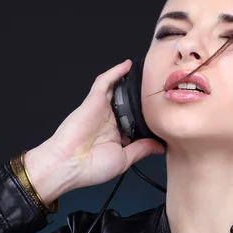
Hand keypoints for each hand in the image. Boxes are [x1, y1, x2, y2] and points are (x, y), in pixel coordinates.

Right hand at [24, 59, 164, 201]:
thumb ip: (142, 149)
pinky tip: (127, 65)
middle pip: (129, 104)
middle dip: (142, 97)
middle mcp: (110, 121)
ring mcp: (102, 109)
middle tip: (158, 89)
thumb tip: (160, 146)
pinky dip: (115, 72)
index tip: (163, 115)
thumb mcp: (124, 160)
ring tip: (146, 73)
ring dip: (130, 82)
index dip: (148, 118)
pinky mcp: (93, 100)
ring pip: (118, 90)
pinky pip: (104, 81)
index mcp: (117, 137)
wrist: (68, 163)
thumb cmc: (91, 167)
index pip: (136, 123)